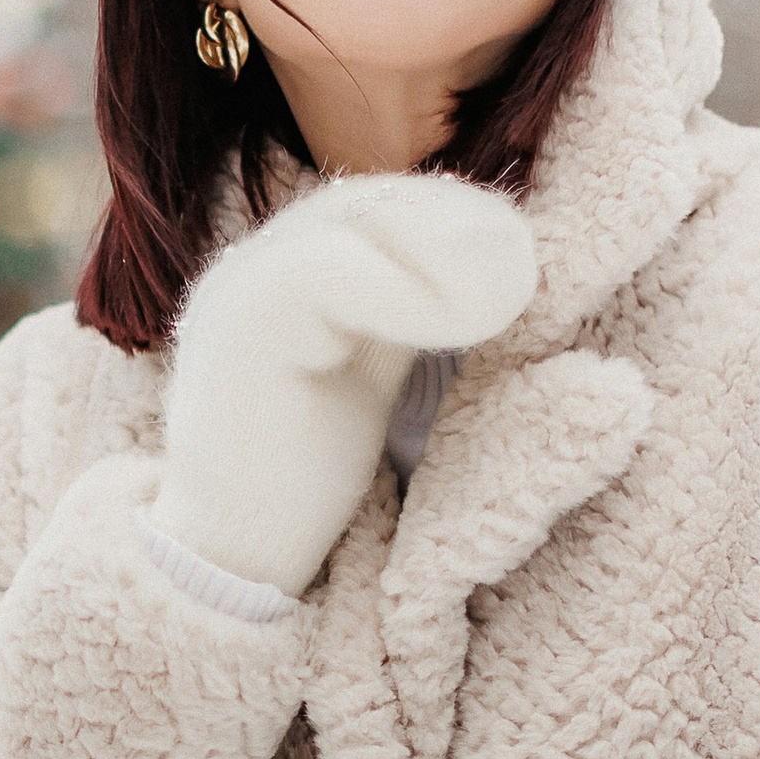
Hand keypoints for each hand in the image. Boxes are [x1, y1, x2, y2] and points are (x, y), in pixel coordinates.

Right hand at [149, 173, 536, 596]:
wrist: (233, 557)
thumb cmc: (301, 478)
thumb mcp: (369, 370)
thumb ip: (404, 313)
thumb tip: (483, 265)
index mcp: (283, 273)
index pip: (377, 208)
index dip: (453, 215)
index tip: (521, 251)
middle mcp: (256, 266)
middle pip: (369, 201)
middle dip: (457, 221)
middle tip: (525, 262)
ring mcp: (241, 287)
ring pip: (353, 220)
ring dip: (443, 247)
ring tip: (506, 291)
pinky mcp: (241, 323)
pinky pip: (328, 272)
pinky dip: (410, 289)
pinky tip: (464, 321)